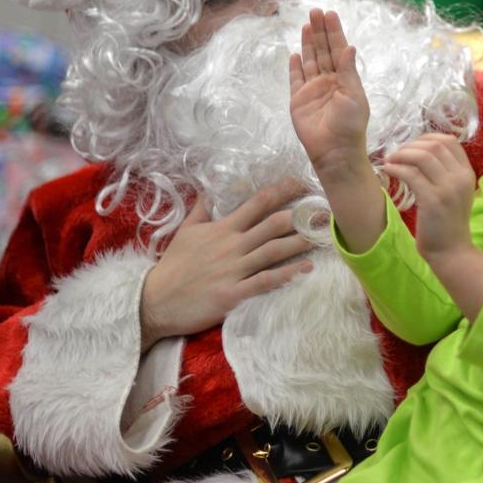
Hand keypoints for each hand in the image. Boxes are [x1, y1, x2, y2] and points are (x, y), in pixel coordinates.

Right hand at [140, 180, 313, 348]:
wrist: (156, 300)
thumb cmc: (173, 266)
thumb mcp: (185, 231)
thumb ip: (201, 209)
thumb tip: (207, 188)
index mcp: (222, 228)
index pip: (256, 203)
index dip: (281, 191)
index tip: (301, 182)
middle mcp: (232, 245)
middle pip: (273, 225)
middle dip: (301, 215)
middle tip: (326, 209)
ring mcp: (234, 269)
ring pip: (274, 251)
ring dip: (301, 242)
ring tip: (323, 235)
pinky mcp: (234, 293)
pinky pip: (265, 281)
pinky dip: (287, 274)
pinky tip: (307, 269)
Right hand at [289, 9, 369, 176]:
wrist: (335, 151)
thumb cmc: (350, 125)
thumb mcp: (354, 95)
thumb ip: (349, 70)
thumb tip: (348, 46)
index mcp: (345, 78)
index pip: (338, 49)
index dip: (334, 32)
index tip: (330, 14)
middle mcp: (328, 81)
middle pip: (322, 51)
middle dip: (319, 31)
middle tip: (315, 11)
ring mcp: (312, 90)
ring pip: (309, 61)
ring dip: (307, 43)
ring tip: (306, 25)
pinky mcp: (298, 101)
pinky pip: (295, 80)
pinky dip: (295, 67)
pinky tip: (294, 54)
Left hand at [381, 133, 475, 259]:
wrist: (451, 251)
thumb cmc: (447, 223)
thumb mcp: (454, 192)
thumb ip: (445, 172)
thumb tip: (420, 151)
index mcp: (467, 173)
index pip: (449, 141)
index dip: (427, 138)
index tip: (411, 146)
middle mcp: (461, 177)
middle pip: (435, 145)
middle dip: (411, 145)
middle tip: (396, 154)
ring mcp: (448, 188)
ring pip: (423, 156)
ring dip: (402, 154)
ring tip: (390, 161)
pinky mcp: (433, 200)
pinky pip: (411, 175)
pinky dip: (397, 169)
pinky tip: (389, 170)